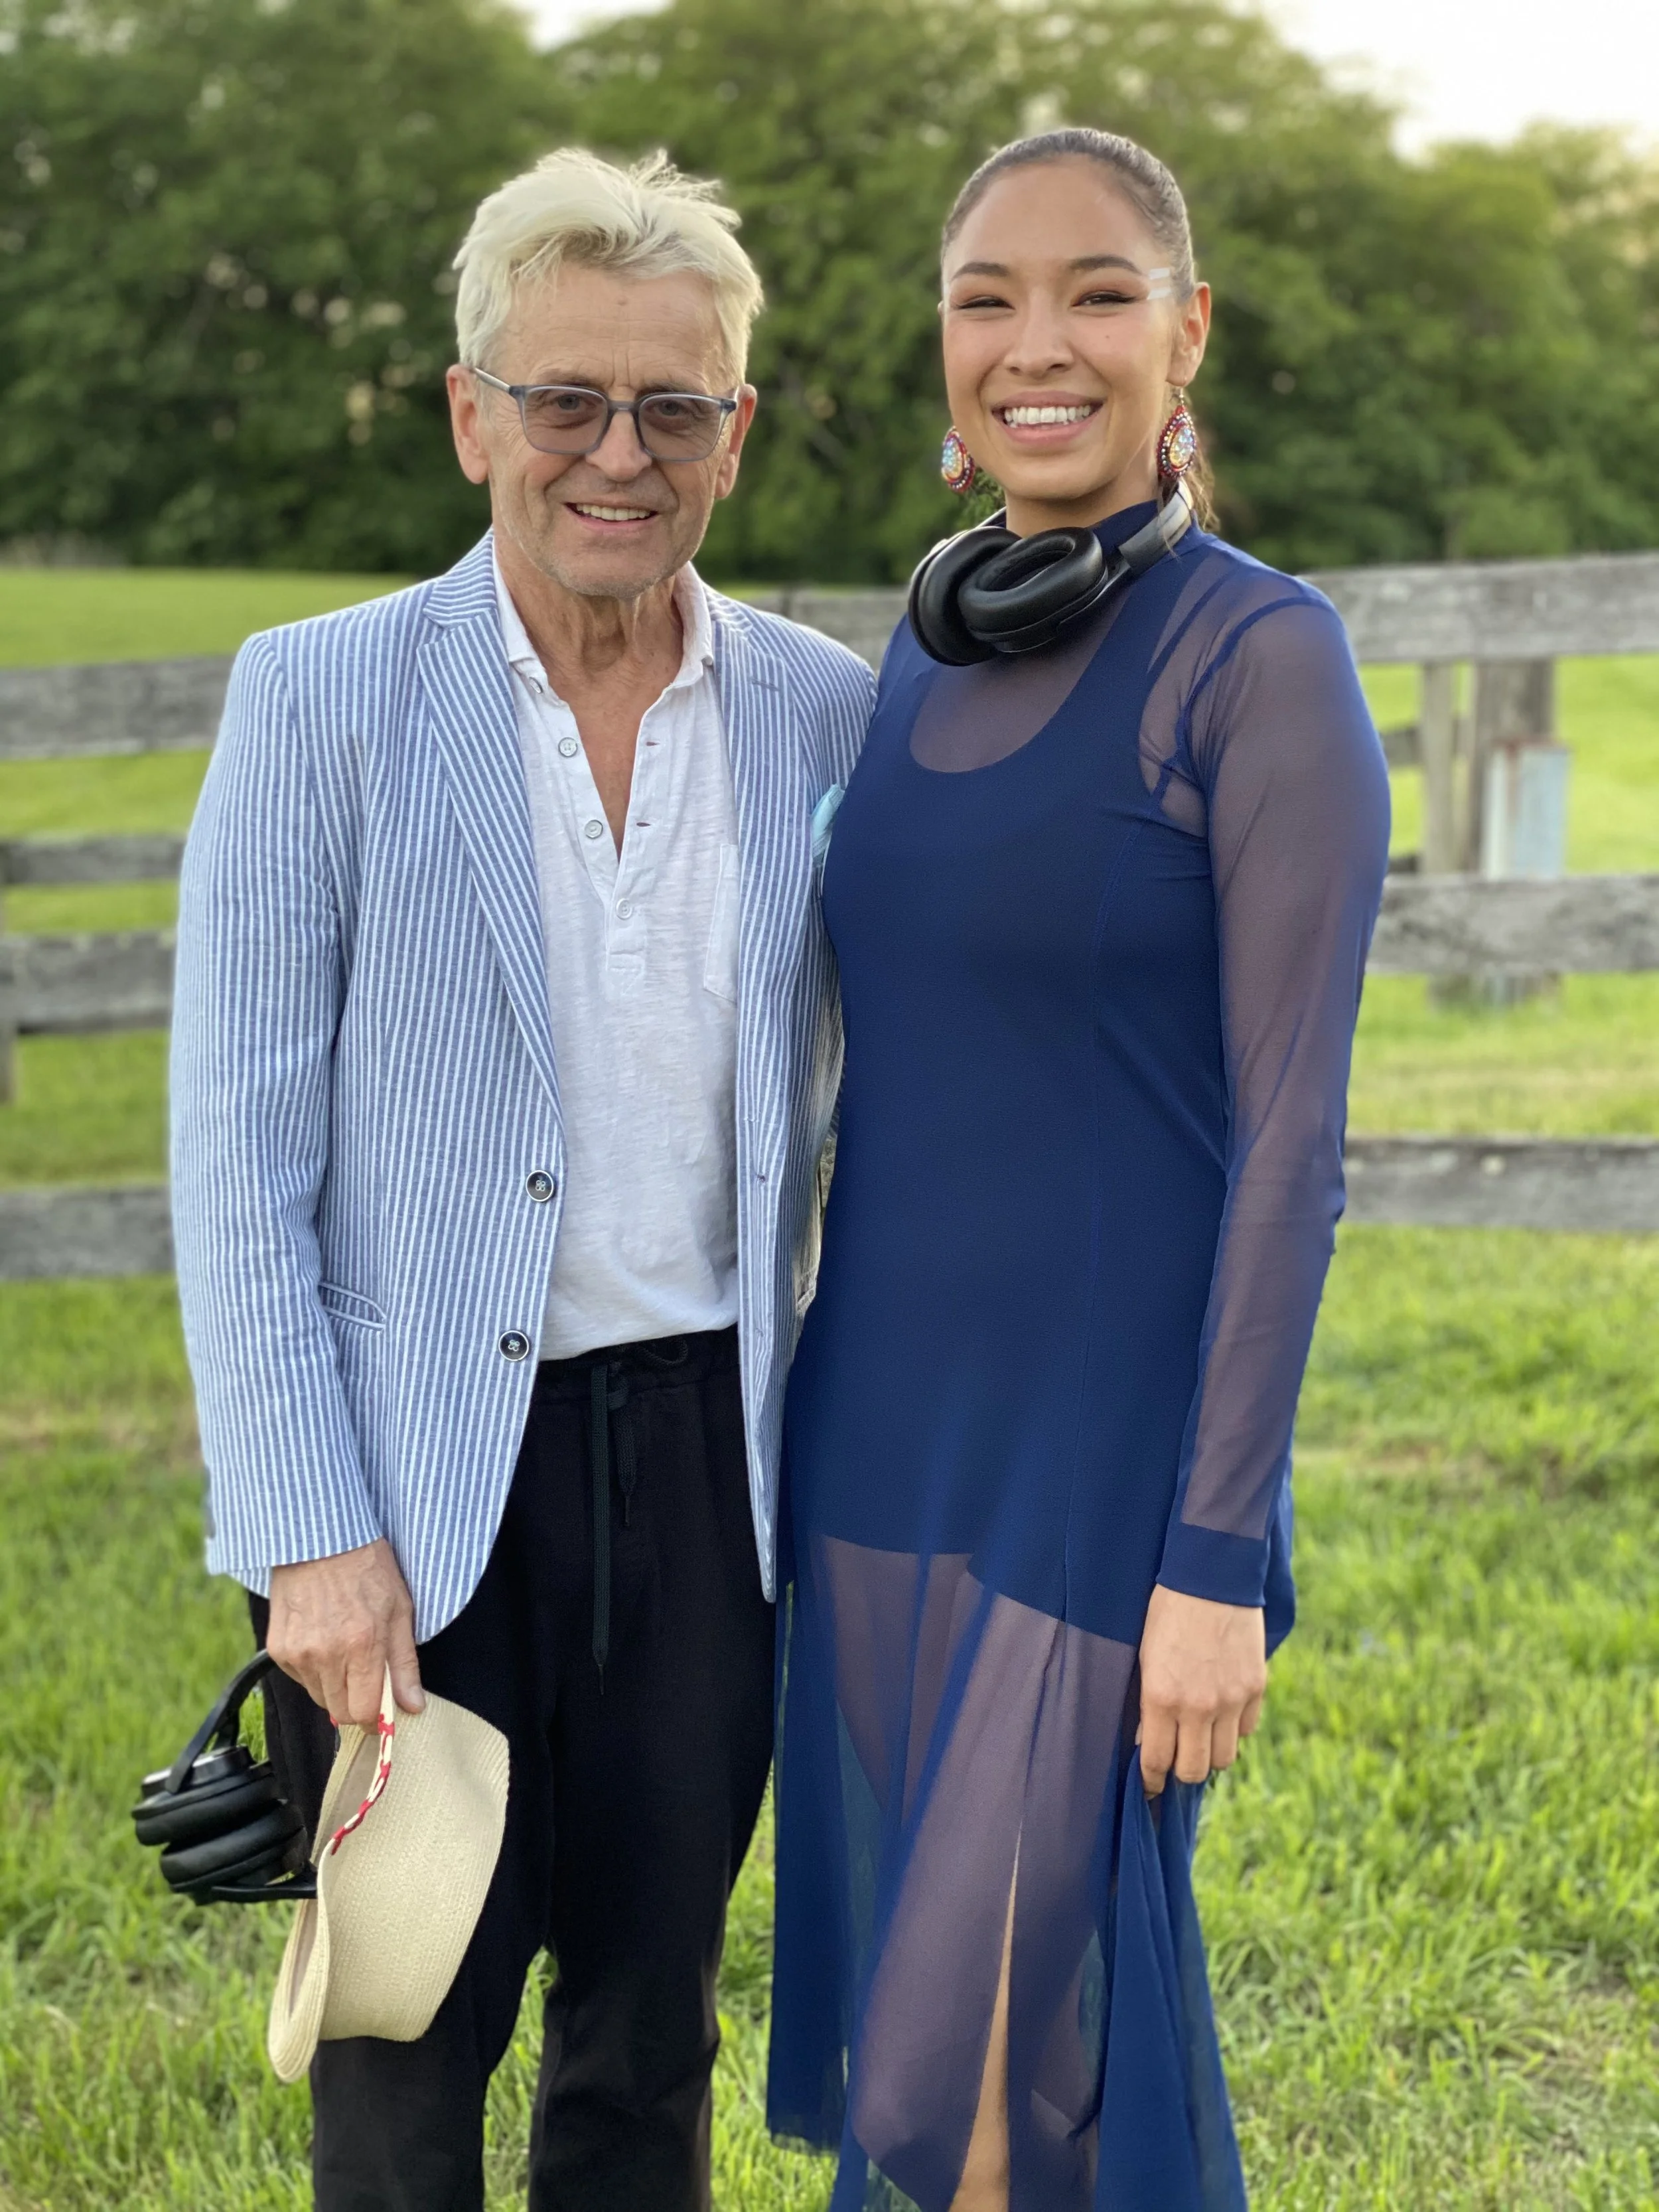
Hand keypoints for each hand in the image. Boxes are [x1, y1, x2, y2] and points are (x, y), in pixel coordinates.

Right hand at [267, 1538, 424, 1726]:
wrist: (320, 1539)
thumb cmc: (367, 1569)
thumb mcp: (399, 1610)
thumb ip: (404, 1664)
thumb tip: (413, 1706)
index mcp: (361, 1645)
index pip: (364, 1712)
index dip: (376, 1716)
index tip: (382, 1709)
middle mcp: (325, 1654)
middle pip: (339, 1712)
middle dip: (356, 1703)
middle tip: (366, 1676)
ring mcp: (297, 1653)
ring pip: (319, 1697)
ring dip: (335, 1687)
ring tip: (344, 1650)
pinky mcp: (278, 1649)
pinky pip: (300, 1679)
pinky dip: (314, 1671)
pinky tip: (323, 1641)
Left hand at [1136, 1585, 1265, 1797]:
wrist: (1210, 1575)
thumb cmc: (1166, 1611)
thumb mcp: (1145, 1656)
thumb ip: (1149, 1703)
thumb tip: (1149, 1740)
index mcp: (1161, 1698)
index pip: (1157, 1761)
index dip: (1150, 1780)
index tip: (1148, 1787)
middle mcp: (1198, 1707)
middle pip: (1194, 1770)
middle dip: (1181, 1771)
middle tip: (1174, 1761)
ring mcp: (1231, 1699)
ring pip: (1225, 1758)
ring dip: (1210, 1753)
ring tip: (1200, 1738)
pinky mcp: (1256, 1688)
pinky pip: (1247, 1729)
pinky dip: (1234, 1729)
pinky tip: (1222, 1713)